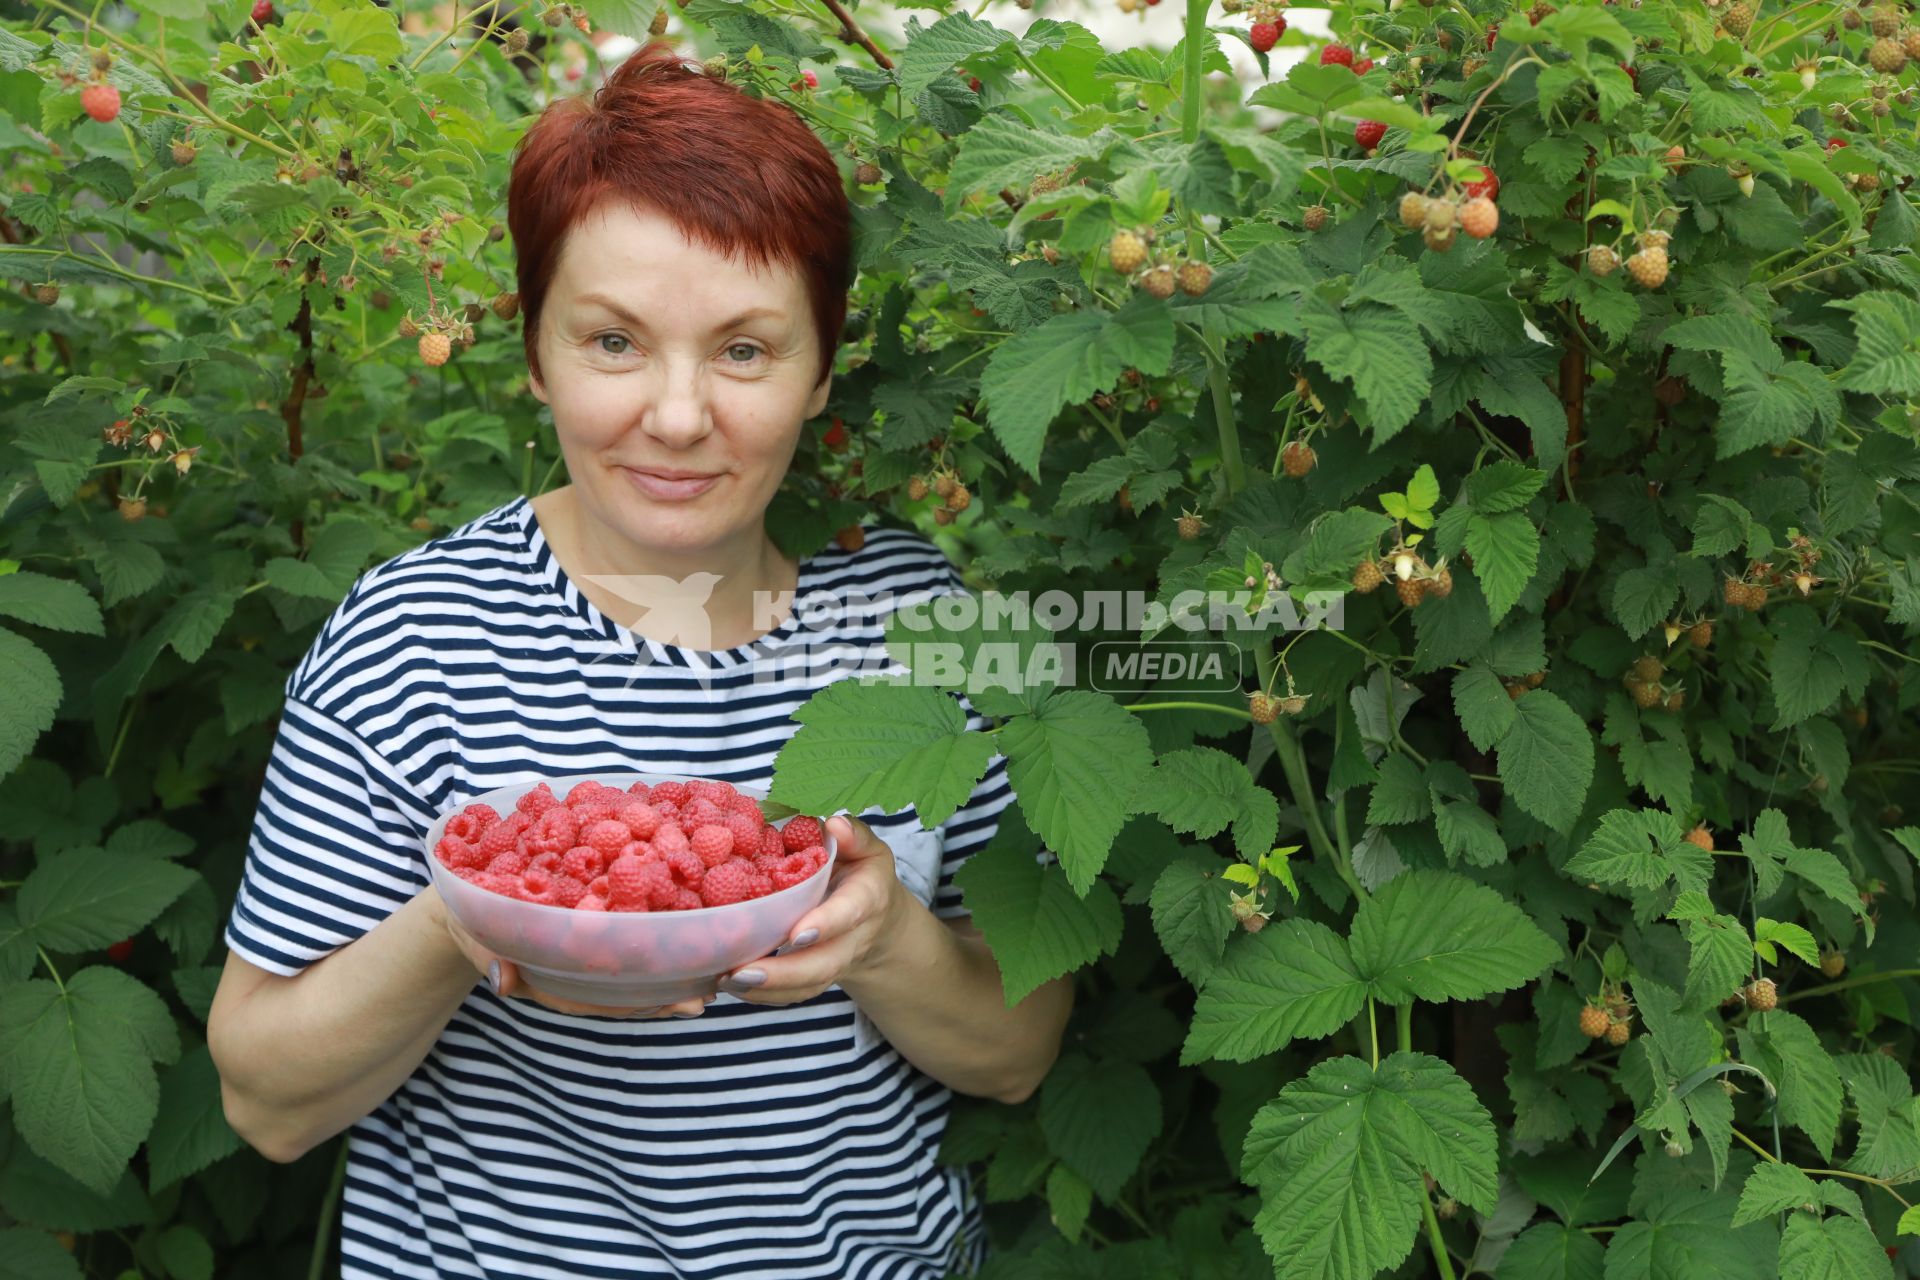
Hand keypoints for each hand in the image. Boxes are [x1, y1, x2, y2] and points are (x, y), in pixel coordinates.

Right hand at [438, 893, 709, 1019]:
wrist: (466, 903)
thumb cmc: (475, 924)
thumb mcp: (477, 937)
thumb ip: (490, 956)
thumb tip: (502, 979)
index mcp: (556, 980)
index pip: (604, 1000)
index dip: (639, 1004)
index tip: (676, 1004)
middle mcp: (580, 971)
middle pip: (630, 989)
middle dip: (668, 993)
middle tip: (711, 994)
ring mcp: (588, 954)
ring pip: (636, 969)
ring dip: (673, 969)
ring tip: (717, 971)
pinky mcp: (593, 924)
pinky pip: (631, 936)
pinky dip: (660, 937)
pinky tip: (694, 930)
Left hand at [717, 815, 910, 1005]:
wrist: (878, 919)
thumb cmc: (863, 872)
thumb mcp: (866, 847)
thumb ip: (855, 834)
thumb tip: (834, 823)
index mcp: (866, 899)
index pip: (848, 914)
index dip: (825, 925)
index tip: (795, 934)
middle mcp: (852, 939)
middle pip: (822, 965)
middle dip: (783, 974)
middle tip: (741, 972)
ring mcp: (834, 962)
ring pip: (805, 986)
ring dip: (766, 990)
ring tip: (727, 981)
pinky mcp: (815, 977)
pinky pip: (792, 993)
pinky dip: (761, 995)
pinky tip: (729, 985)